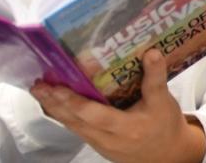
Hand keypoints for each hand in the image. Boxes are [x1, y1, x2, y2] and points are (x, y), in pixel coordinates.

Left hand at [31, 49, 205, 162]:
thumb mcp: (163, 103)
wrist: (167, 156)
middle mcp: (108, 138)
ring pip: (71, 124)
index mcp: (126, 127)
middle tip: (38, 85)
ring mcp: (99, 143)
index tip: (56, 87)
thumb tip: (152, 53)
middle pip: (74, 120)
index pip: (93, 114)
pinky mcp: (95, 143)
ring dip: (53, 107)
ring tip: (39, 90)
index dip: (73, 101)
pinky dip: (62, 114)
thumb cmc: (165, 127)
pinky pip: (74, 128)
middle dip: (54, 102)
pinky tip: (52, 102)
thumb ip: (155, 78)